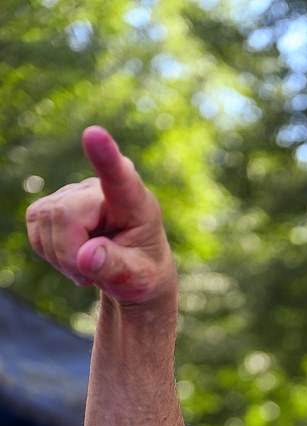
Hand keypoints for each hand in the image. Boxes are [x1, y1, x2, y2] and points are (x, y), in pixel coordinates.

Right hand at [25, 126, 175, 305]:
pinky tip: (72, 255)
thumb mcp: (139, 278)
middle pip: (63, 214)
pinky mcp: (52, 201)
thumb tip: (85, 257)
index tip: (94, 135)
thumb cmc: (143, 271)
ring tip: (87, 264)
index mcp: (135, 203)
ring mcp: (73, 191)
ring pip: (44, 218)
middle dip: (68, 255)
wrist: (133, 270)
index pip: (119, 177)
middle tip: (90, 276)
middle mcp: (100, 187)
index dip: (105, 157)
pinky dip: (48, 250)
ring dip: (60, 256)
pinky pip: (34, 224)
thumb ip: (116, 268)